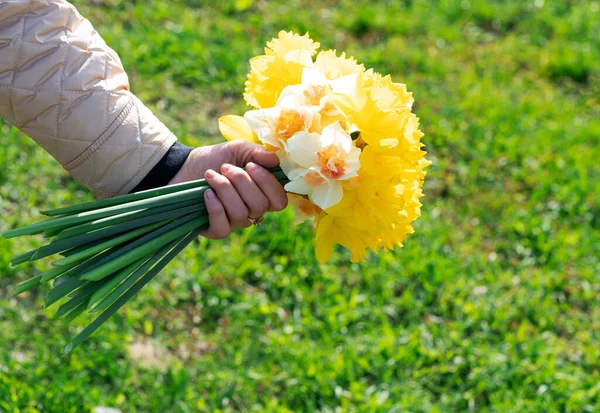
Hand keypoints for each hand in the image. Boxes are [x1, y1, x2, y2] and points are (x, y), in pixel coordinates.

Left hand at [167, 140, 287, 238]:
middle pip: (260, 206)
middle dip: (241, 182)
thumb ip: (257, 152)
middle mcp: (252, 212)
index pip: (279, 201)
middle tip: (225, 167)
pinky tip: (206, 193)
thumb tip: (275, 160)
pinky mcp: (215, 230)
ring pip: (240, 214)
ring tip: (210, 176)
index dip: (268, 184)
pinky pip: (223, 227)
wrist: (185, 167)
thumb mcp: (238, 149)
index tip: (251, 166)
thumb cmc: (216, 158)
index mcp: (263, 194)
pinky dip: (215, 207)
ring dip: (224, 189)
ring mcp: (235, 223)